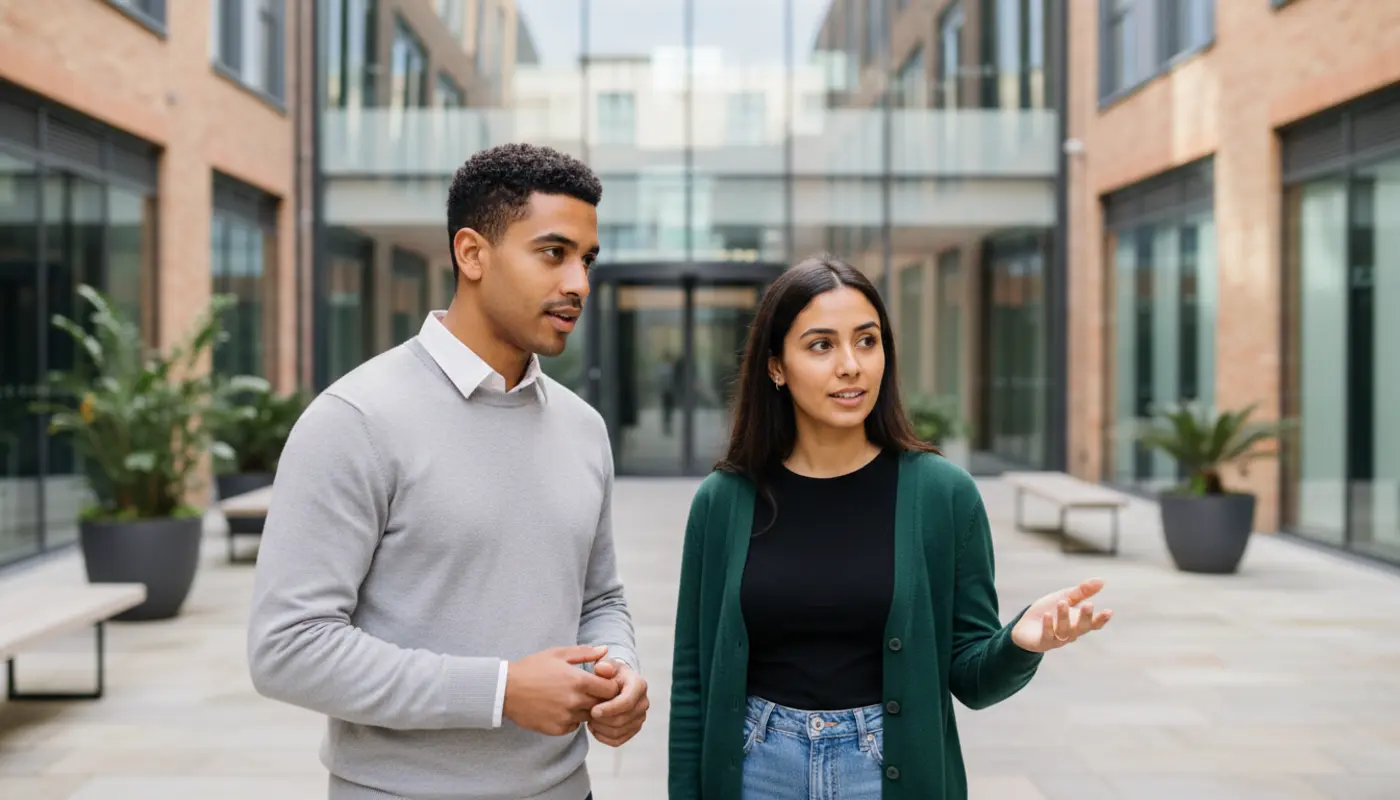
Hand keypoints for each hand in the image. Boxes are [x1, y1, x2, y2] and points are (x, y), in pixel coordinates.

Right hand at [503, 645, 620, 735]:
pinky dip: (572, 719)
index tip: (601, 683)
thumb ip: (585, 652)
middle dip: (600, 698)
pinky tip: (560, 708)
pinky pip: (574, 726)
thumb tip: (605, 650)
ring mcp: (566, 717)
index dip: (609, 686)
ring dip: (585, 709)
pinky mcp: (557, 729)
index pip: (611, 689)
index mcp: (578, 680)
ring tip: (571, 698)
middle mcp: (575, 701)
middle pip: (603, 704)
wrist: (505, 689)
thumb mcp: (557, 654)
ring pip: (588, 716)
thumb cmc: (531, 668)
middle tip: (588, 691)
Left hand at [587, 658, 648, 746]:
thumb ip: (603, 666)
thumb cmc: (610, 675)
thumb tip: (602, 668)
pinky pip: (618, 740)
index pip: (627, 702)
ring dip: (601, 728)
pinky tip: (594, 727)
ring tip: (589, 720)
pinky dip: (603, 737)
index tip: (593, 710)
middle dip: (603, 720)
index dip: (609, 709)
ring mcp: (640, 718)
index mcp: (639, 685)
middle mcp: (643, 703)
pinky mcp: (633, 729)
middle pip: (623, 719)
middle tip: (588, 714)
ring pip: (619, 731)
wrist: (616, 684)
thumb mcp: (607, 666)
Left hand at [1010, 577, 1113, 653]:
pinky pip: (1047, 635)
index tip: (1109, 611)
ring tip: (1062, 602)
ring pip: (1064, 630)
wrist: (1025, 625)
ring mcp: (1056, 639)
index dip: (1102, 619)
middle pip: (1081, 627)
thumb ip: (1082, 591)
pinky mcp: (1041, 642)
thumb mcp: (1065, 598)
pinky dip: (1048, 626)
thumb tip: (1102, 581)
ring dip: (1064, 617)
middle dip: (1085, 617)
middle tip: (1088, 604)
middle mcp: (1070, 633)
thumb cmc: (1049, 611)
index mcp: (1078, 623)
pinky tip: (1047, 615)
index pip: (1093, 624)